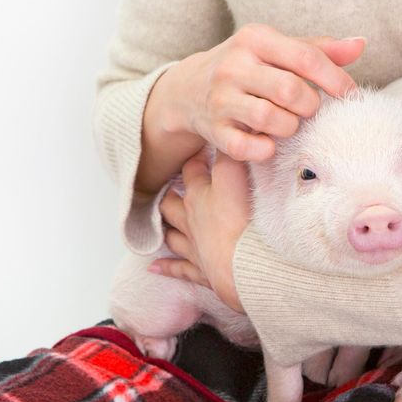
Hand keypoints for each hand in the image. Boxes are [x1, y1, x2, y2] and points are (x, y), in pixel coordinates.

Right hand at [137, 25, 364, 192]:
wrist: (189, 90)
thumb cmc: (248, 68)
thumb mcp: (276, 50)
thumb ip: (318, 49)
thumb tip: (359, 45)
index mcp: (254, 39)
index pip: (306, 58)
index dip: (335, 79)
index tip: (349, 94)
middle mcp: (234, 66)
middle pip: (290, 90)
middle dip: (310, 105)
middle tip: (309, 109)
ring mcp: (221, 99)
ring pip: (271, 119)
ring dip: (290, 127)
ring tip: (288, 123)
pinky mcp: (214, 130)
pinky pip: (247, 147)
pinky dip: (265, 149)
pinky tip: (269, 143)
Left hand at [151, 149, 249, 311]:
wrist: (248, 266)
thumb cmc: (242, 222)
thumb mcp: (237, 179)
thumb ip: (234, 154)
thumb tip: (235, 129)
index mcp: (200, 196)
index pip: (192, 171)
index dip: (195, 160)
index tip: (199, 152)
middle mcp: (191, 220)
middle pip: (172, 204)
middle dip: (171, 195)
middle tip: (172, 188)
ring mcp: (194, 248)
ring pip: (172, 235)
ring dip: (166, 228)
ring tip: (163, 223)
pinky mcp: (201, 272)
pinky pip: (179, 269)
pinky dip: (167, 267)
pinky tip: (154, 267)